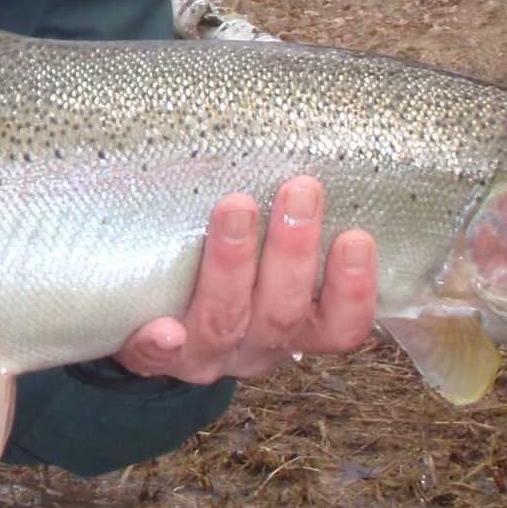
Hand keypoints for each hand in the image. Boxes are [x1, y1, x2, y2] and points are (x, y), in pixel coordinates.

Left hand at [113, 175, 376, 381]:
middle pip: (282, 314)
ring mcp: (204, 354)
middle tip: (300, 191)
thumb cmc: (223, 267)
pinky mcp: (149, 357)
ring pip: (224, 322)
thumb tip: (304, 147)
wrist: (151, 321)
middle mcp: (255, 345)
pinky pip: (151, 360)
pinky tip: (163, 328)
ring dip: (232, 266)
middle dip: (293, 253)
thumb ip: (286, 216)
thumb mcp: (267, 255)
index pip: (340, 325)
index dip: (354, 290)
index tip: (357, 237)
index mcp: (293, 326)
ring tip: (235, 207)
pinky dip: (158, 347)